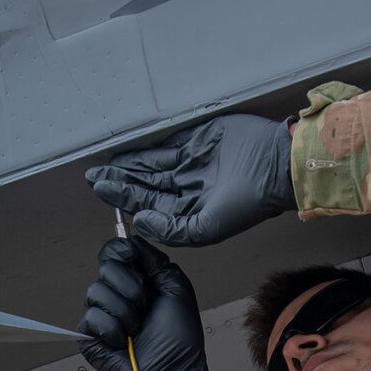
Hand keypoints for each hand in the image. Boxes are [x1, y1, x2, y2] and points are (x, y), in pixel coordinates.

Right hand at [79, 238, 217, 370]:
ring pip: (95, 291)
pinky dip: (114, 330)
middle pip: (105, 267)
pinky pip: (91, 317)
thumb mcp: (176, 288)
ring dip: (126, 312)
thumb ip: (156, 260)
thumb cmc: (179, 340)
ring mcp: (102, 314)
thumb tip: (134, 240)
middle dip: (132, 287)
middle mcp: (117, 294)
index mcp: (136, 281)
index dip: (121, 251)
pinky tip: (125, 341)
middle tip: (146, 306)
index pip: (114, 252)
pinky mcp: (89, 334)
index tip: (133, 258)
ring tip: (138, 328)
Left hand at [85, 114, 294, 246]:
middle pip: (147, 185)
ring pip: (152, 165)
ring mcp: (193, 163)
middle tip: (93, 178)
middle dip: (121, 182)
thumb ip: (171, 230)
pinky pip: (166, 145)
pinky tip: (127, 151)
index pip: (150, 205)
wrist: (276, 165)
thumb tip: (139, 220)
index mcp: (191, 211)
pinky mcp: (199, 140)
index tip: (101, 190)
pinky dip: (146, 149)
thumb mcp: (206, 228)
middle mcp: (189, 188)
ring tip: (103, 166)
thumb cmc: (247, 202)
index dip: (125, 198)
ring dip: (129, 166)